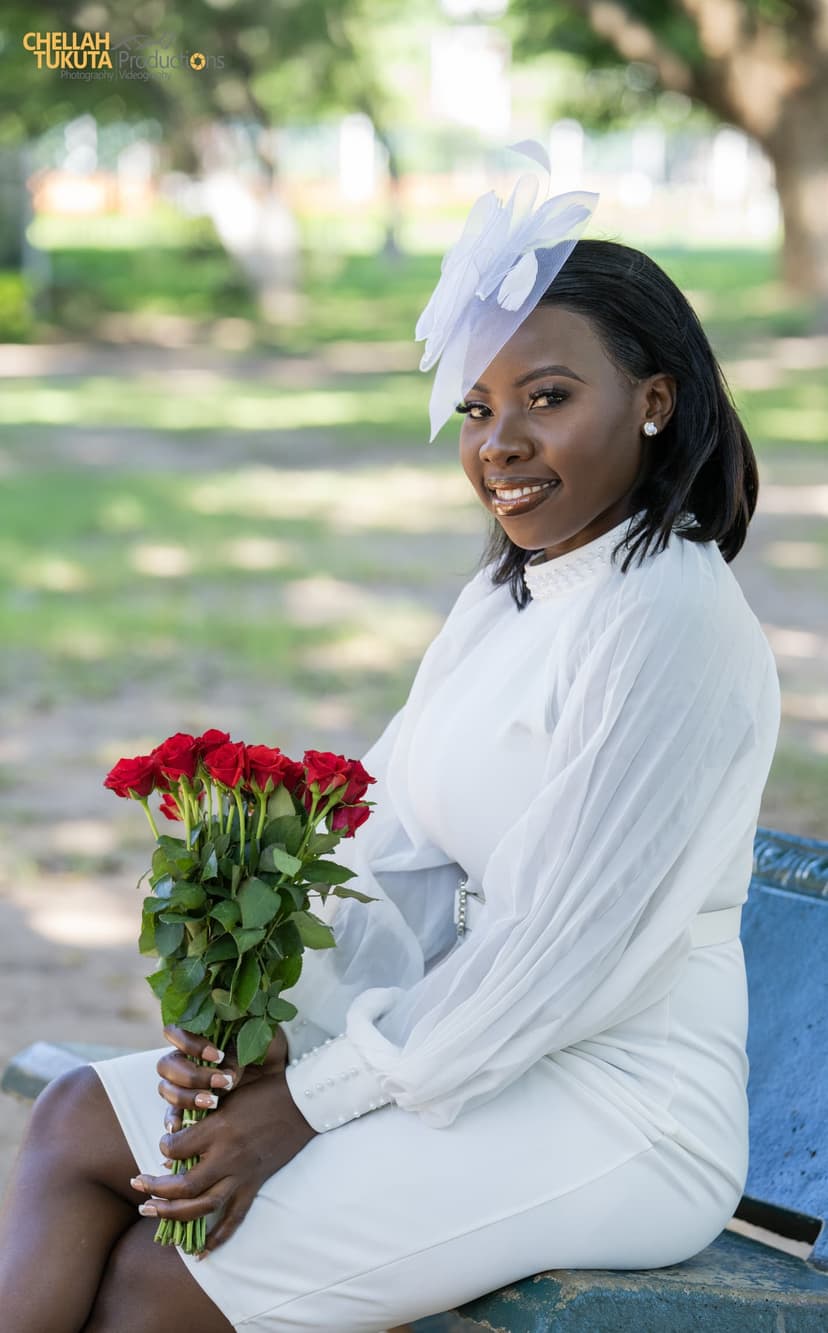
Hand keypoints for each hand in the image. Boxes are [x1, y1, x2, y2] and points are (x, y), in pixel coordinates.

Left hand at [130, 1026, 316, 1251]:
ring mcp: (243, 1174)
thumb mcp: (229, 1095)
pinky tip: (200, 1251)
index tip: (163, 1145)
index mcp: (219, 1128)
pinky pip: (235, 1218)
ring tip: (152, 1213)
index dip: (163, 1147)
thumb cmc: (264, 1091)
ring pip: (203, 1206)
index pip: (176, 1148)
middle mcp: (228, 1156)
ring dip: (173, 1214)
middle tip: (138, 1186)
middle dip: (156, 1189)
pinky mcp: (256, 1184)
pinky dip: (217, 1237)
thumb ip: (203, 1118)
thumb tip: (177, 1145)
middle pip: (183, 1186)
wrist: (304, 1102)